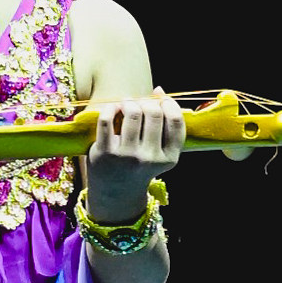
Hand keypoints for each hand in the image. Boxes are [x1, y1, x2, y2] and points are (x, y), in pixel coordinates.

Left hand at [82, 91, 184, 222]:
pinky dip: (110, 108)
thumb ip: (164, 125)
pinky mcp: (105, 152)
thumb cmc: (139, 164)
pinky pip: (107, 119)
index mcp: (169, 158)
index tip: (159, 99)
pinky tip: (112, 109)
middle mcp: (150, 158)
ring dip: (129, 102)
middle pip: (154, 113)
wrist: (116, 191)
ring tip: (126, 104)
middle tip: (139, 103)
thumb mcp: (160, 152)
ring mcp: (127, 156)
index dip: (168, 103)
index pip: (176, 121)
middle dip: (147, 102)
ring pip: (133, 113)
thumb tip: (159, 91)